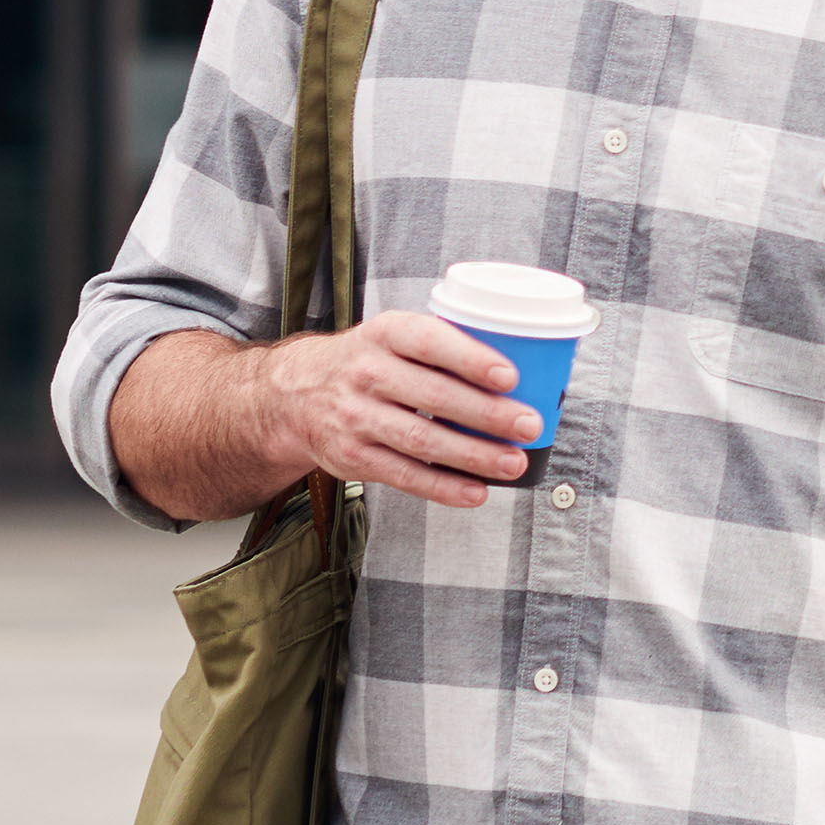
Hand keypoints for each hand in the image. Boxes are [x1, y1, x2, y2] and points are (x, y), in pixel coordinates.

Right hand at [261, 312, 537, 509]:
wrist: (294, 393)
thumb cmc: (369, 361)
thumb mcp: (394, 336)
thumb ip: (443, 347)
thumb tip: (523, 369)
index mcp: (384, 333)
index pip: (429, 342)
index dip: (470, 359)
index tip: (510, 376)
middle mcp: (365, 373)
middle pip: (433, 397)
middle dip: (487, 414)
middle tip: (529, 425)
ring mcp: (355, 418)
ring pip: (421, 441)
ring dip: (473, 455)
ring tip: (514, 463)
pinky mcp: (352, 457)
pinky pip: (403, 475)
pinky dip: (443, 487)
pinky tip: (476, 491)